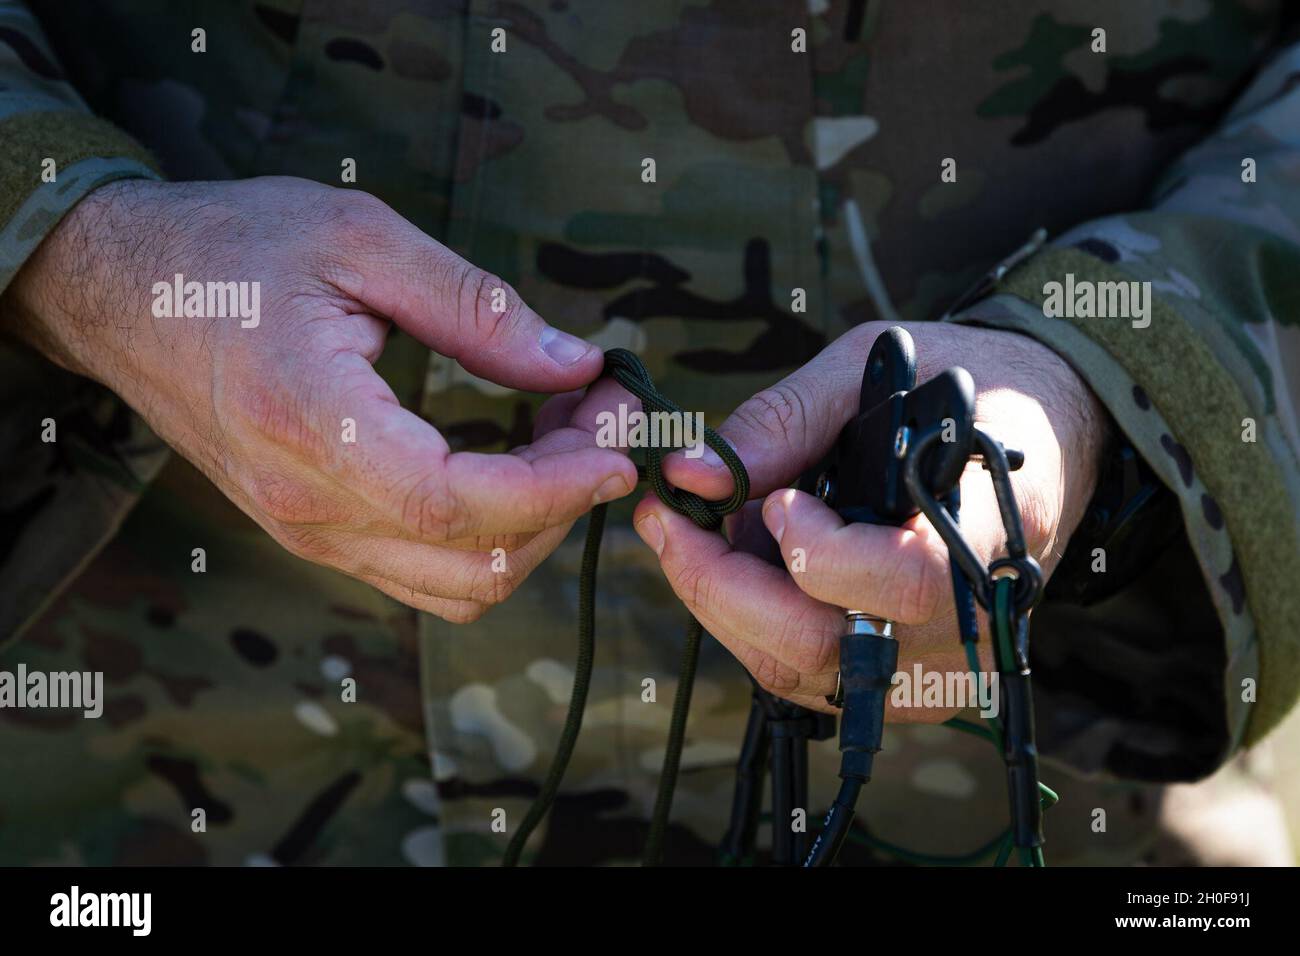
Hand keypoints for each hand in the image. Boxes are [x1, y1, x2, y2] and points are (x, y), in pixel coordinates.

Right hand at [1, 177, 635, 621]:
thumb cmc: (234, 249)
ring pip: (457, 587)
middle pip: (474, 564)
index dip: (556, 489)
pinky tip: (513, 459)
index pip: (455, 504)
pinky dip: (491, 534)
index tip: (619, 447)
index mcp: (312, 424)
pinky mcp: (316, 532)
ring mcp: (309, 531)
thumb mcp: (360, 240)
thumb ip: (475, 309)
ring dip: (535, 526)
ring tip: (566, 436)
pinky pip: (424, 572)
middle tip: (603, 414)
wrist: (124, 294)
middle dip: (565, 501)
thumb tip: (575, 364)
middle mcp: (308, 503)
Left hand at [632, 321, 1108, 718]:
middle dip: (721, 585)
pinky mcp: (905, 684)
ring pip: (800, 671)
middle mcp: (974, 623)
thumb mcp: (875, 370)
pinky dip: (752, 625)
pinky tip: (735, 568)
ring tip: (691, 532)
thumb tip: (691, 472)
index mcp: (995, 532)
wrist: (1042, 437)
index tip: (772, 502)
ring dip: (724, 604)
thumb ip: (784, 421)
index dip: (817, 552)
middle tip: (667, 518)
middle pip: (826, 647)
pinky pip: (807, 676)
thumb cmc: (965, 391)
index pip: (903, 581)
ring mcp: (940, 668)